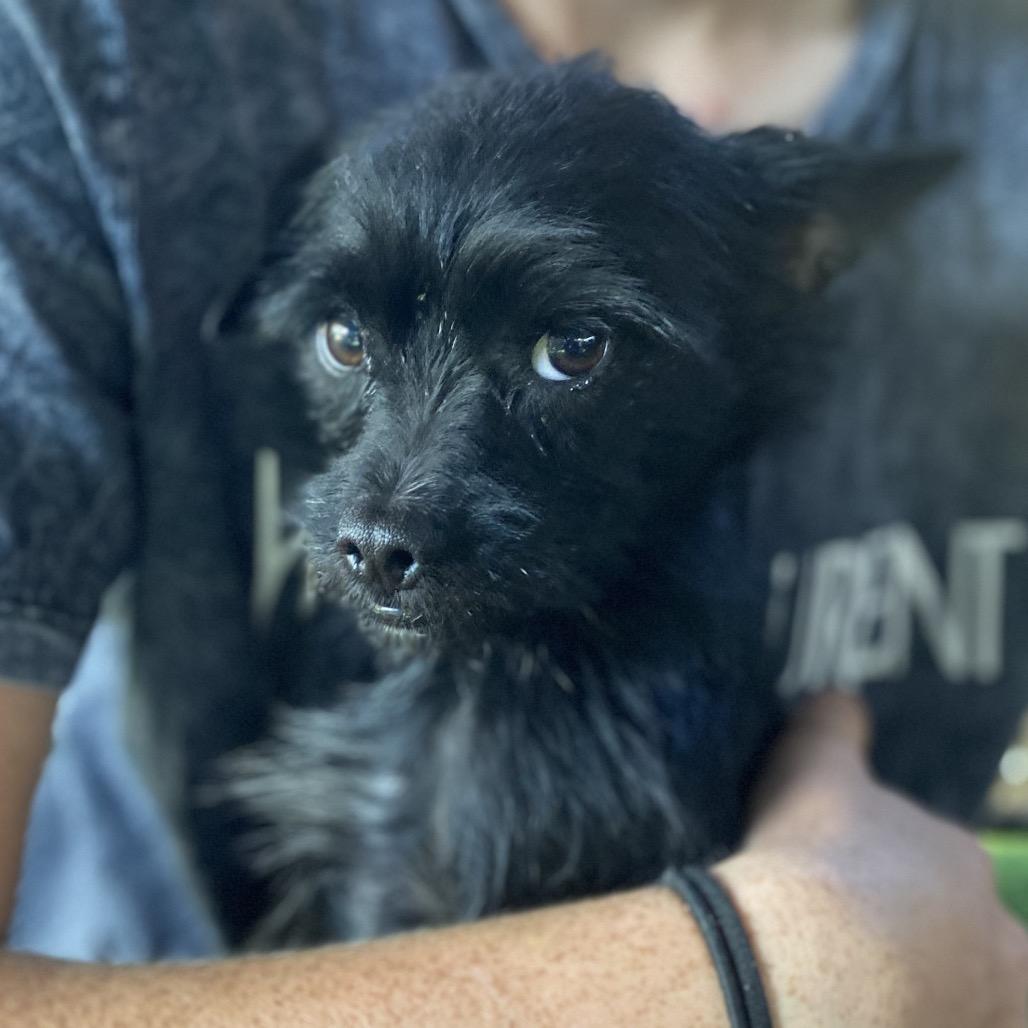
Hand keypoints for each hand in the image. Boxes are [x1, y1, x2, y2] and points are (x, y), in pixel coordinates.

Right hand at [717, 692, 1027, 1026]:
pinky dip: (904, 1019)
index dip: (899, 882)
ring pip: (964, 1000)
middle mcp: (995, 944)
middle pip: (973, 948)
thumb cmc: (813, 852)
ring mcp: (980, 1013)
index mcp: (960, 862)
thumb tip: (839, 697)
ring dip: (928, 993)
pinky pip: (934, 1025)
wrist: (804, 956)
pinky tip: (863, 1011)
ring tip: (866, 989)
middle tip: (863, 951)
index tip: (854, 890)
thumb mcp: (812, 766)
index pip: (947, 872)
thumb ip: (832, 728)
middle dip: (931, 948)